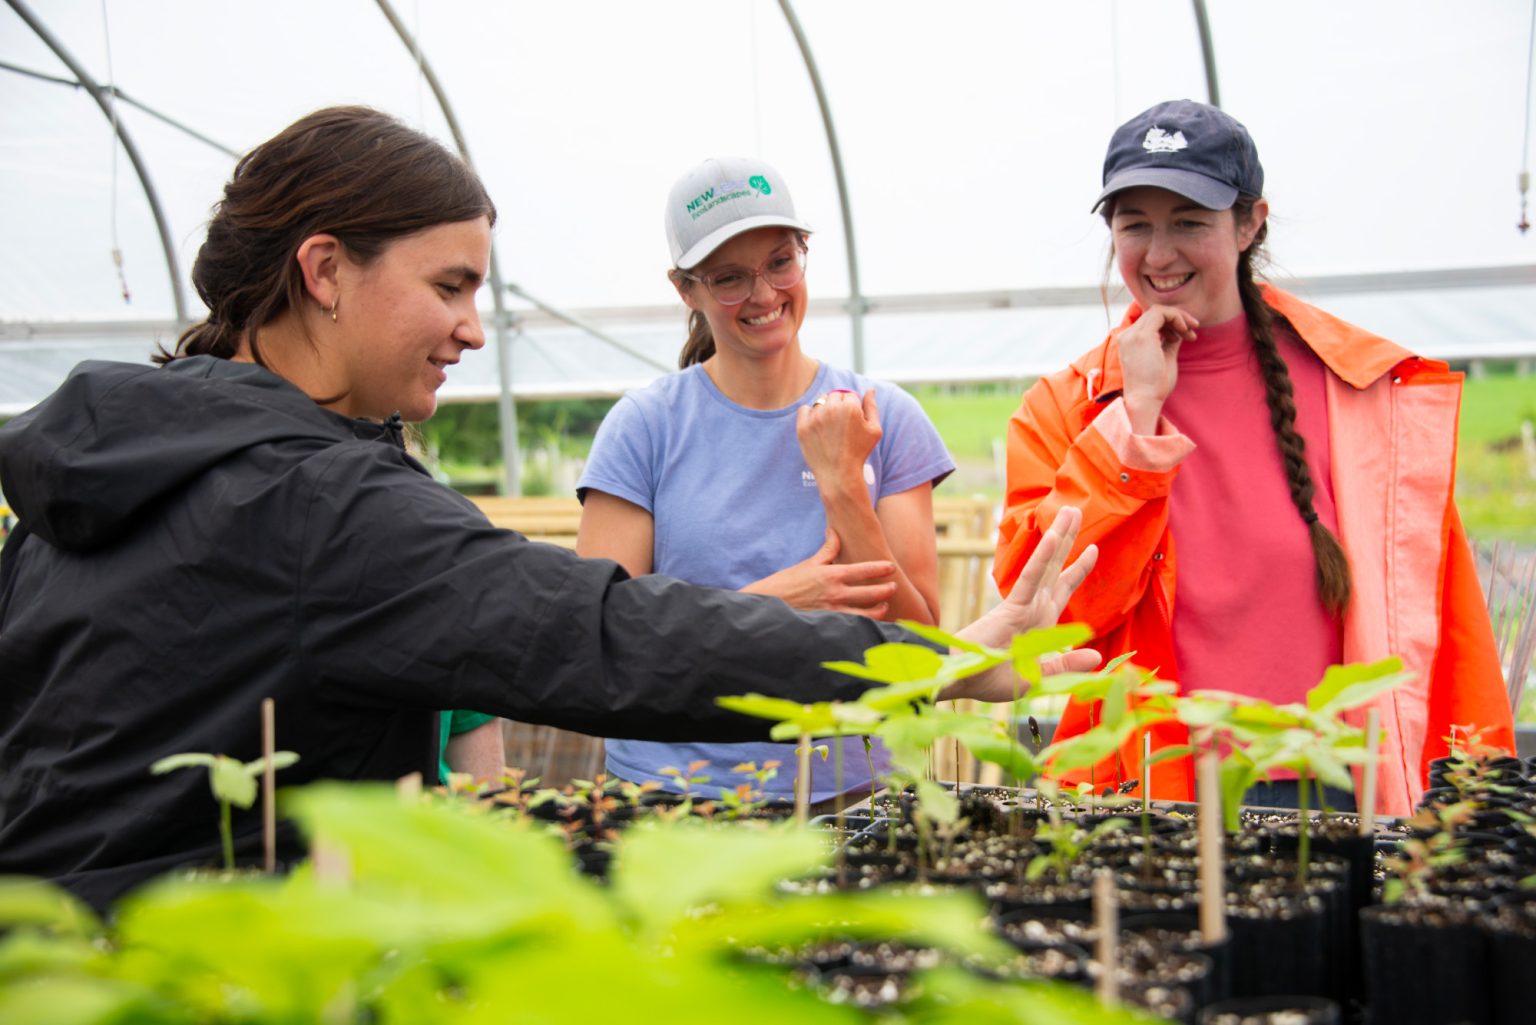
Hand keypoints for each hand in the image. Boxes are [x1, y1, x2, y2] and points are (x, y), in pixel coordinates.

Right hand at [742, 528, 897, 615]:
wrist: (770, 605)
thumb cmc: (788, 583)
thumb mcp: (809, 563)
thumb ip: (827, 549)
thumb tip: (835, 531)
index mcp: (832, 575)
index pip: (864, 570)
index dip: (881, 569)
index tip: (892, 568)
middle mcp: (836, 594)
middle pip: (871, 593)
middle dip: (886, 590)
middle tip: (894, 587)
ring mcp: (834, 612)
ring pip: (867, 614)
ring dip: (880, 611)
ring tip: (884, 607)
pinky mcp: (830, 624)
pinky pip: (854, 626)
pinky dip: (866, 626)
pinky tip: (872, 624)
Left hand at [796, 389, 881, 492]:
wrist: (839, 475)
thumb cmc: (859, 453)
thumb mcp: (874, 430)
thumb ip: (872, 407)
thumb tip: (870, 390)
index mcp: (850, 406)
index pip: (850, 395)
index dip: (853, 408)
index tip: (852, 423)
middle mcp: (831, 409)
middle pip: (834, 395)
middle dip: (839, 406)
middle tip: (841, 427)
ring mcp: (815, 417)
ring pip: (820, 402)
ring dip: (825, 410)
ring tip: (830, 430)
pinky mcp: (802, 426)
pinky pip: (804, 409)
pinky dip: (810, 415)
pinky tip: (817, 427)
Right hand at [944, 506, 1100, 701]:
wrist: (961, 682)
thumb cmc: (991, 680)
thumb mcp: (1039, 677)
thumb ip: (1067, 665)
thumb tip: (1098, 656)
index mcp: (1040, 622)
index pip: (1063, 589)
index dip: (1078, 570)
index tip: (1094, 549)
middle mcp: (1034, 608)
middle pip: (1056, 567)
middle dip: (1068, 539)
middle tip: (1075, 510)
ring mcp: (1024, 604)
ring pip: (1046, 564)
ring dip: (1059, 537)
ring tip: (1069, 510)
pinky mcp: (1013, 607)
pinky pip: (1031, 578)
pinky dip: (1042, 558)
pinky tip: (1054, 538)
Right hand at [1117, 305, 1196, 433]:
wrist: (1146, 400)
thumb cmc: (1155, 386)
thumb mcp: (1165, 357)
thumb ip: (1170, 341)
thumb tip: (1180, 330)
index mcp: (1129, 341)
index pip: (1150, 320)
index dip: (1170, 323)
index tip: (1187, 335)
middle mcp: (1127, 335)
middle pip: (1154, 312)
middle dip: (1178, 318)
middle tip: (1193, 331)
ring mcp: (1132, 334)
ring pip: (1158, 310)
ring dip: (1179, 318)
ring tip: (1191, 333)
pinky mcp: (1142, 336)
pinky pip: (1161, 313)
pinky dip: (1176, 318)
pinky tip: (1185, 332)